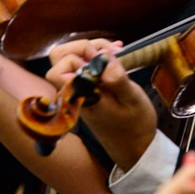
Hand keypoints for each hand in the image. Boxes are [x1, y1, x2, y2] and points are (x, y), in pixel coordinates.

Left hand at [47, 38, 154, 170]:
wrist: (135, 146)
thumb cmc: (135, 124)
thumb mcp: (132, 99)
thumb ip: (116, 79)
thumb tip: (103, 57)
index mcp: (81, 96)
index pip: (59, 68)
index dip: (80, 54)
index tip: (105, 57)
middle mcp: (75, 92)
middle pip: (60, 58)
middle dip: (83, 47)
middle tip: (109, 51)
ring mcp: (80, 90)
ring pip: (72, 59)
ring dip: (92, 49)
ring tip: (116, 51)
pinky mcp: (89, 89)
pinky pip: (84, 66)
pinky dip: (98, 57)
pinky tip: (116, 56)